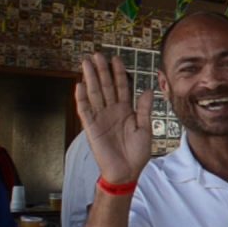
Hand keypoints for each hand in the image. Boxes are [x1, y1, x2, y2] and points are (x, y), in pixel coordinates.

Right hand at [76, 53, 153, 184]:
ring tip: (85, 63)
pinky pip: (85, 110)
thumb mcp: (145, 129)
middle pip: (106, 86)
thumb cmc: (137, 153)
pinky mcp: (91, 127)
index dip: (119, 73)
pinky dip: (81, 98)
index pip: (121, 87)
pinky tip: (79, 85)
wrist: (127, 172)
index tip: (116, 59)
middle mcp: (112, 111)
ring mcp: (101, 118)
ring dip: (90, 78)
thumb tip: (148, 90)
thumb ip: (144, 109)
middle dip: (101, 70)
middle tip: (97, 54)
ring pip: (94, 94)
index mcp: (125, 110)